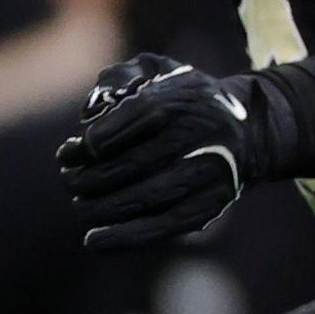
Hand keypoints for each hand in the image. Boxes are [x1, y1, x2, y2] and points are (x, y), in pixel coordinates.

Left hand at [55, 53, 285, 250]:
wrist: (246, 130)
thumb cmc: (182, 101)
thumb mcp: (157, 71)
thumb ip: (121, 78)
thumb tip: (90, 110)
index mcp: (183, 98)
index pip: (137, 116)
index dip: (98, 137)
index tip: (74, 148)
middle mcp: (199, 135)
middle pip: (134, 163)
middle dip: (90, 177)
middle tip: (68, 178)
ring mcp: (206, 174)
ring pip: (145, 198)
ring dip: (100, 207)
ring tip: (79, 204)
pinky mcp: (209, 205)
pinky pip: (163, 226)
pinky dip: (124, 237)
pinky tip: (93, 242)